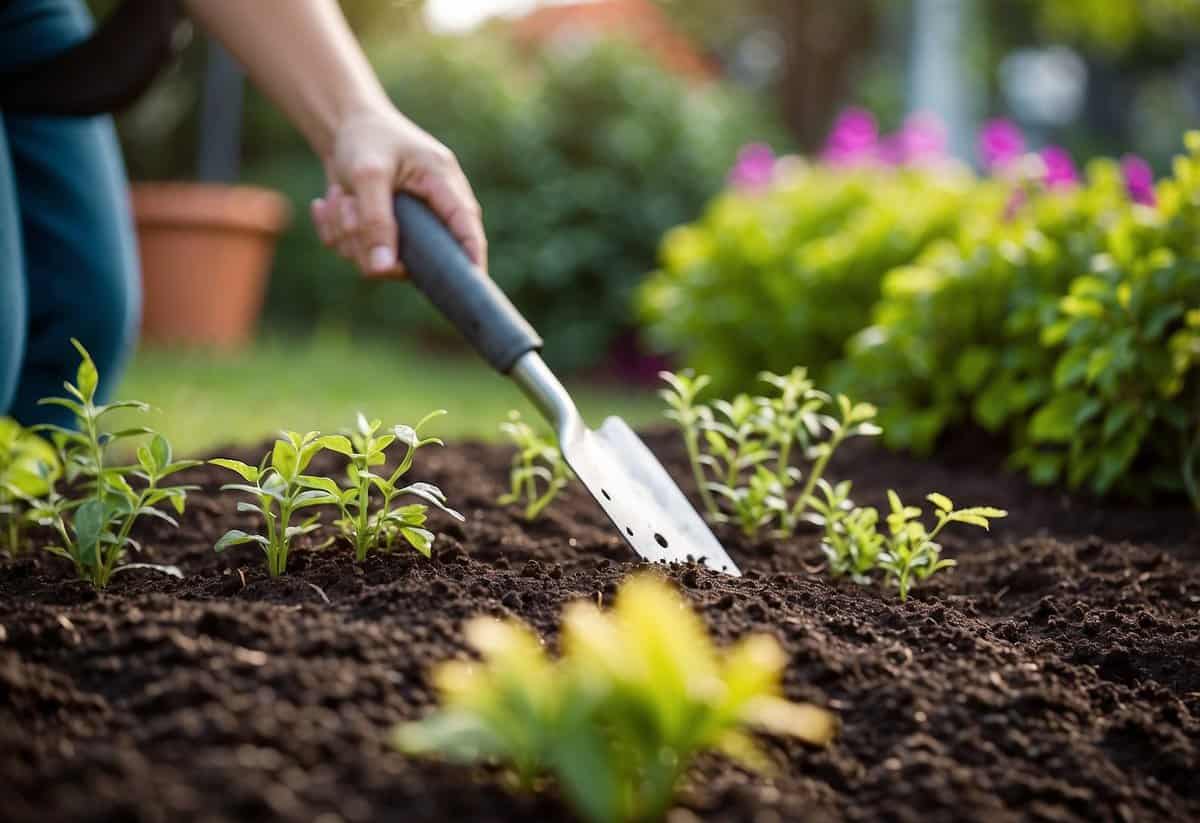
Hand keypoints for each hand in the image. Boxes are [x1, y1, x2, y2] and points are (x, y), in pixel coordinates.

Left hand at [310, 106, 486, 277]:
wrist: (341, 126)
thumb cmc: (365, 139)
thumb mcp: (368, 175)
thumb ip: (376, 221)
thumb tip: (382, 270)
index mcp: (445, 186)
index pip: (467, 230)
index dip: (471, 260)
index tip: (471, 286)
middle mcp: (432, 213)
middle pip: (415, 258)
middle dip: (370, 240)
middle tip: (349, 208)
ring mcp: (407, 229)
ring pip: (378, 261)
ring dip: (347, 232)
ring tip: (340, 196)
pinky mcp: (382, 236)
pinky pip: (356, 254)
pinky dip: (336, 231)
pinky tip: (332, 202)